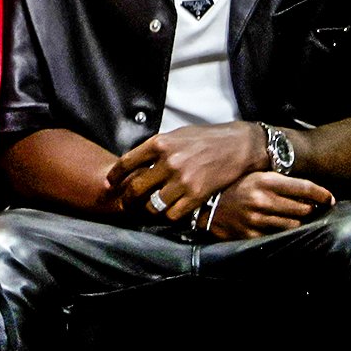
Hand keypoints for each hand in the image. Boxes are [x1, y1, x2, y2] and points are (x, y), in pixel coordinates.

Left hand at [106, 121, 264, 221]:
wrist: (240, 145)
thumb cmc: (207, 138)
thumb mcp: (177, 135)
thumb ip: (157, 148)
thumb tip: (136, 161)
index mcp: (160, 143)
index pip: (126, 162)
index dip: (114, 175)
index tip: (110, 183)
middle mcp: (168, 162)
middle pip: (135, 188)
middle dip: (128, 198)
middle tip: (127, 202)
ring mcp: (182, 180)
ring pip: (152, 205)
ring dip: (150, 209)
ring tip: (152, 207)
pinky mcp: (196, 195)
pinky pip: (172, 214)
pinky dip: (170, 215)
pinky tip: (172, 210)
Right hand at [204, 172, 333, 239]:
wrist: (205, 205)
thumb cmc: (234, 187)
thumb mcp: (255, 175)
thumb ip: (280, 182)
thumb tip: (311, 193)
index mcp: (265, 181)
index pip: (304, 188)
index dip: (322, 194)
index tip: (329, 199)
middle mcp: (262, 199)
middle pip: (303, 209)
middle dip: (310, 209)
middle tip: (310, 209)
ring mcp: (256, 219)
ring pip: (293, 225)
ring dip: (298, 222)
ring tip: (294, 218)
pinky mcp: (250, 235)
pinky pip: (276, 236)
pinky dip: (280, 232)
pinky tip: (277, 227)